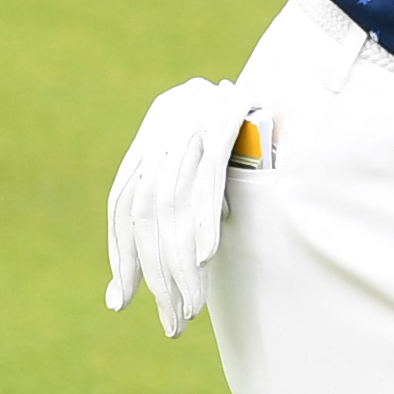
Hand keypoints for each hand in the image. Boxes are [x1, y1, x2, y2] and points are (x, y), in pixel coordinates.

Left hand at [104, 78, 258, 336]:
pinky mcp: (221, 121)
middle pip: (145, 215)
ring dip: (182, 263)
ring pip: (173, 206)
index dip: (122, 255)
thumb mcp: (202, 152)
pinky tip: (206, 259)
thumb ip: (184, 191)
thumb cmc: (244, 123)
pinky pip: (206, 180)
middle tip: (171, 321)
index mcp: (149, 140)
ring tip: (192, 307)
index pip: (123, 207)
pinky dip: (205, 221)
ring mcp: (188, 125)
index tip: (123, 301)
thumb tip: (187, 252)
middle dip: (155, 272)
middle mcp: (159, 132)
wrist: (271, 73)